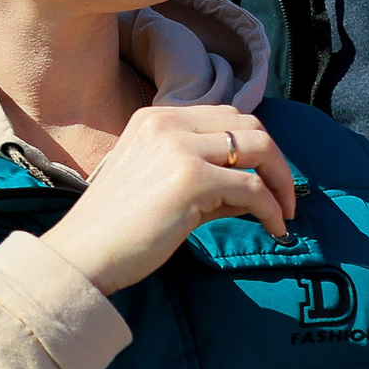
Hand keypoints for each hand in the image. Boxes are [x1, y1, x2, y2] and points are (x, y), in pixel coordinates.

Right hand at [40, 105, 297, 295]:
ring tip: (284, 212)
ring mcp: (179, 147)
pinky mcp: (192, 178)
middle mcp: (167, 123)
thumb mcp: (159, 185)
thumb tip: (257, 189)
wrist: (84, 253)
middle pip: (249, 124)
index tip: (267, 179)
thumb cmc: (116, 228)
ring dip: (281, 181)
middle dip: (275, 160)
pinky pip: (253, 188)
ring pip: (259, 147)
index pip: (225, 115)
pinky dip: (272, 209)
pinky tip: (274, 229)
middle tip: (283, 197)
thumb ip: (206, 177)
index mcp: (154, 118)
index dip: (255, 145)